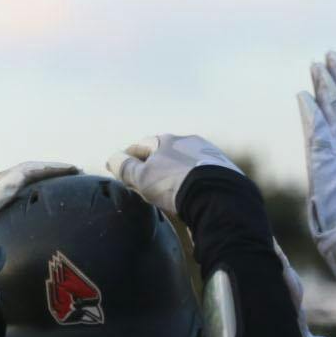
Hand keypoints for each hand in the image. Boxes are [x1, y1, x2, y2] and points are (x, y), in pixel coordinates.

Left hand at [0, 160, 80, 229]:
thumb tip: (13, 181)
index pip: (24, 172)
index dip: (49, 169)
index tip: (72, 170)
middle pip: (23, 171)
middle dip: (50, 169)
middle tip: (75, 172)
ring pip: (18, 178)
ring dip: (41, 176)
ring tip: (63, 180)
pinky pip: (12, 190)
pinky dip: (30, 187)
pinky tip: (38, 197)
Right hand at [105, 134, 239, 215]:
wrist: (217, 196)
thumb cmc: (174, 184)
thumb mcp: (142, 177)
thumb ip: (125, 167)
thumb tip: (112, 158)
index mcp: (166, 140)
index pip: (140, 146)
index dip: (127, 156)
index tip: (119, 165)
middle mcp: (188, 142)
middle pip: (163, 152)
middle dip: (152, 162)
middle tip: (142, 177)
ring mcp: (208, 155)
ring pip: (184, 161)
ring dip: (173, 171)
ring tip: (167, 186)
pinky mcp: (224, 171)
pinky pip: (200, 174)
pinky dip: (191, 180)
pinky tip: (189, 191)